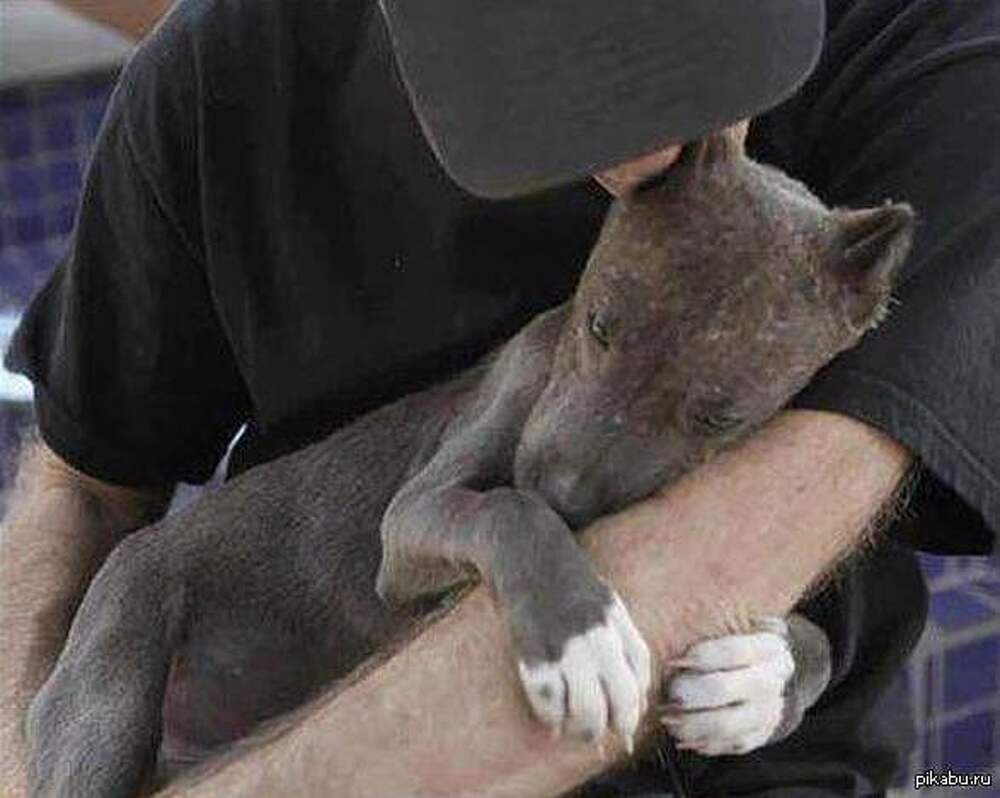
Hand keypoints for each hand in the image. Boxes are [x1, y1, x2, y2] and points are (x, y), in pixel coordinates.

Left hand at [658, 614, 830, 755]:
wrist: (780, 671)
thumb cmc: (745, 638)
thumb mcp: (742, 620)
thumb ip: (717, 619)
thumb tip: (675, 608)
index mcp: (770, 646)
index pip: (734, 651)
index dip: (702, 657)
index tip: (674, 661)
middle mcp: (775, 679)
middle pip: (725, 689)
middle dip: (691, 693)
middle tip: (670, 693)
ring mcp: (771, 710)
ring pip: (727, 724)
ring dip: (691, 723)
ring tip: (667, 717)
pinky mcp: (762, 734)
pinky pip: (731, 744)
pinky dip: (703, 742)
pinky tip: (682, 734)